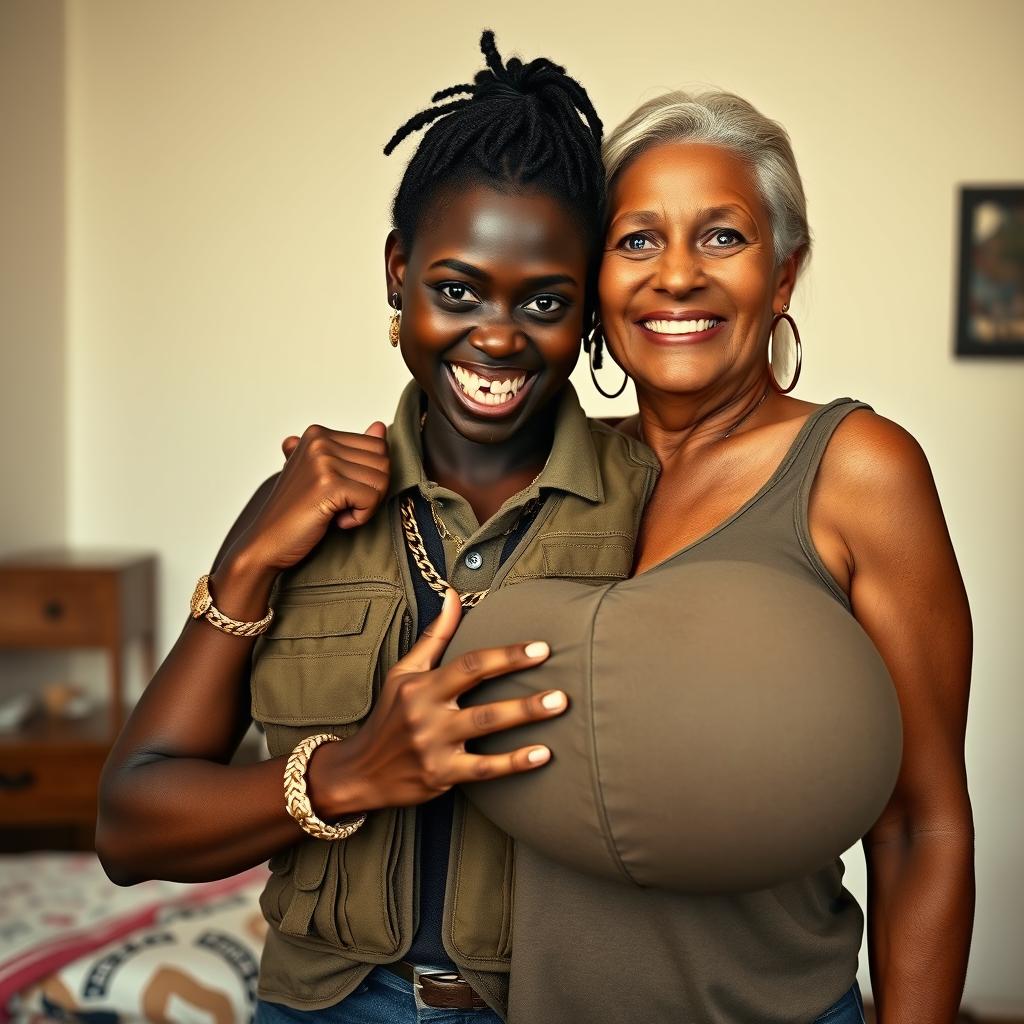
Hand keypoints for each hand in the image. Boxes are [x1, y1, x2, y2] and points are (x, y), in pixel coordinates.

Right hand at [233, 422, 388, 574]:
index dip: (370, 477)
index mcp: (319, 433)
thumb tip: (380, 426)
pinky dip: (361, 517)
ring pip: (381, 480)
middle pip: (383, 462)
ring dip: (366, 506)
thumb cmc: (298, 512)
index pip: (378, 446)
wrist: (268, 542)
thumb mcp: (327, 475)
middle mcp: (320, 441)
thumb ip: (354, 450)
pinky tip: (338, 521)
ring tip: (338, 512)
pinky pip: (372, 498)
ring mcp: (323, 461)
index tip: (343, 493)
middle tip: (343, 505)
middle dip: (372, 491)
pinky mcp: (328, 484)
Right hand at [328, 590, 566, 811]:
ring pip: (485, 730)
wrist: (360, 772)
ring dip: (524, 718)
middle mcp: (427, 714)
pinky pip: (483, 769)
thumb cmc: (390, 716)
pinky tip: (543, 754)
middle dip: (523, 691)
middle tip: (562, 689)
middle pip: (481, 697)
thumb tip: (453, 593)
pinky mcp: (440, 776)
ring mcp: (434, 746)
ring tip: (558, 708)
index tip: (541, 649)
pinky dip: (514, 763)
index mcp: (422, 685)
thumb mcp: (405, 671)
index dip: (506, 655)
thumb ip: (436, 634)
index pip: (470, 664)